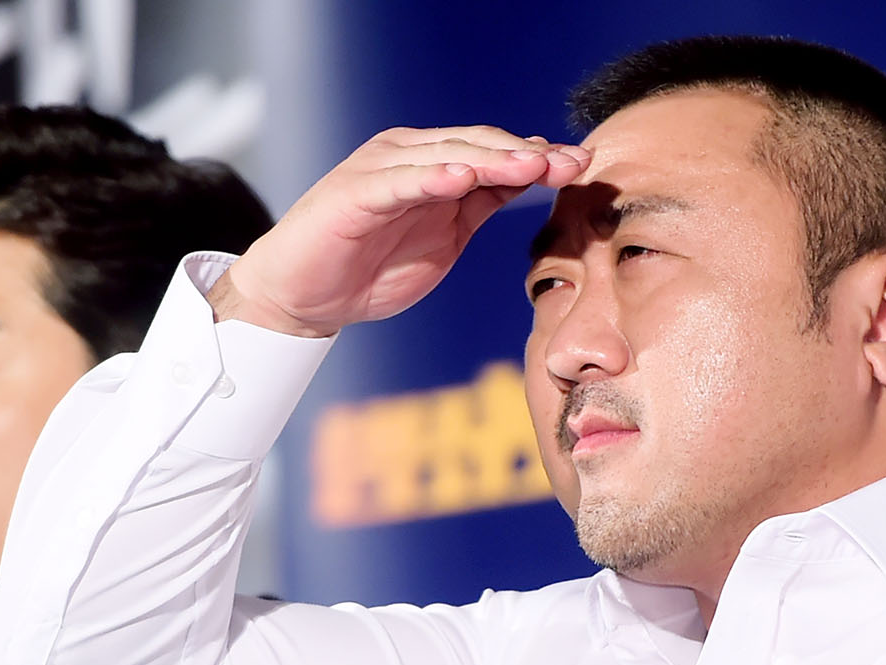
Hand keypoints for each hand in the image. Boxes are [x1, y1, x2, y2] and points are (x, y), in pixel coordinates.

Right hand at [209, 126, 590, 336]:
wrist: (305, 296)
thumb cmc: (371, 267)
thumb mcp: (445, 237)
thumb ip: (481, 206)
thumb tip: (531, 183)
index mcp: (432, 165)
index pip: (493, 152)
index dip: (537, 158)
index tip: (580, 166)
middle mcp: (408, 156)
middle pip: (477, 146)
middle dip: (526, 155)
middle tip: (569, 163)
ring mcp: (380, 169)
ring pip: (446, 155)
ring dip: (491, 159)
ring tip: (530, 165)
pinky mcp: (354, 191)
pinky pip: (400, 181)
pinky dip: (431, 176)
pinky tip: (463, 179)